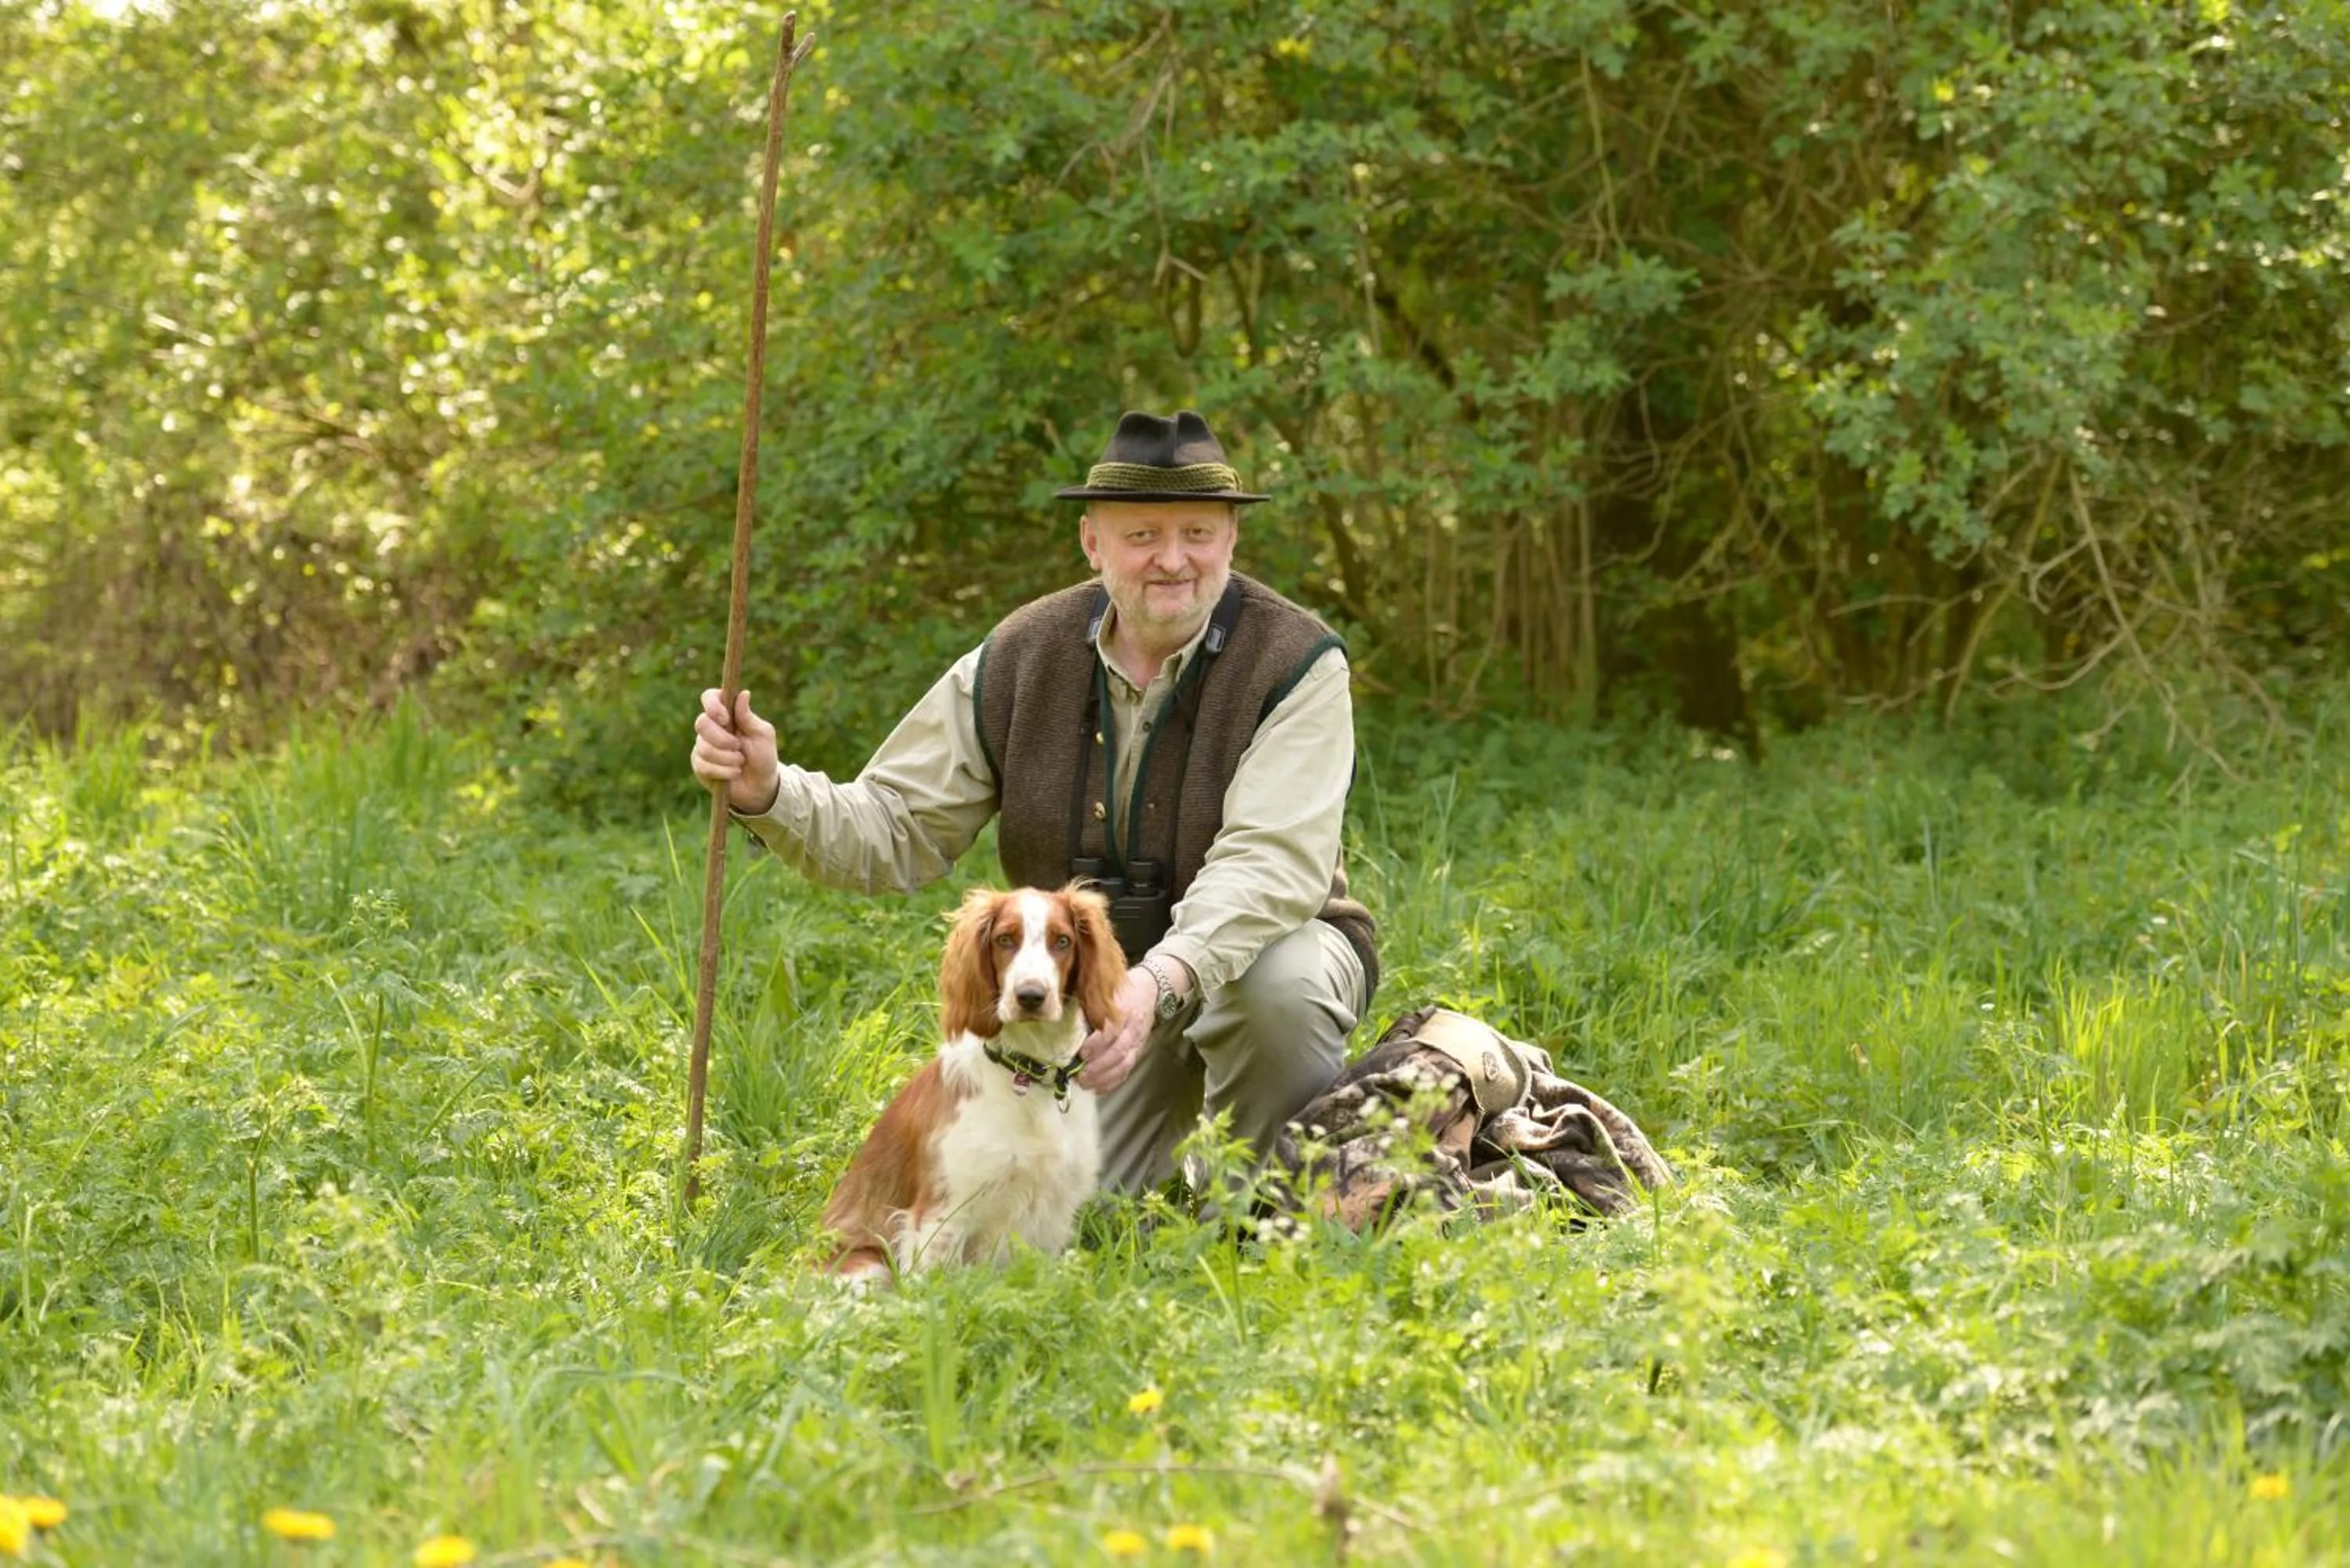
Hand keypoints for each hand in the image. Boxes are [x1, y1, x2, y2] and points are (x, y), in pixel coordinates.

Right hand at [690, 688, 781, 814]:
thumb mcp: (762, 735)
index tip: (725, 719)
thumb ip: (749, 717)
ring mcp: (702, 745)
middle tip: (738, 747)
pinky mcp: (699, 765)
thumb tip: (744, 693)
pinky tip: (733, 773)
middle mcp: (711, 727)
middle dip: (721, 738)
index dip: (712, 705)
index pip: (709, 697)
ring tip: (741, 762)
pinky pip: (703, 765)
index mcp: (727, 713)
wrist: (759, 786)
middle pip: (701, 723)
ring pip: (703, 747)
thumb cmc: (763, 756)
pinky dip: (722, 771)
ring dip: (726, 758)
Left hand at [1077, 966, 1163, 1095]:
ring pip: (1124, 1064)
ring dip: (1104, 1078)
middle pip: (1118, 1052)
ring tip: (1086, 1084)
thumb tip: (1065, 1024)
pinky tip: (1099, 1088)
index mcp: (1124, 1011)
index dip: (1096, 1044)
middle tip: (1079, 1075)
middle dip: (1098, 1067)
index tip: (1081, 1053)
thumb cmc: (1121, 991)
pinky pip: (1127, 1070)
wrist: (1150, 990)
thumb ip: (1090, 1007)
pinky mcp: (1138, 1051)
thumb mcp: (1107, 992)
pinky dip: (1113, 1082)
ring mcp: (1138, 1042)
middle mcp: (1133, 1028)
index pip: (1112, 1031)